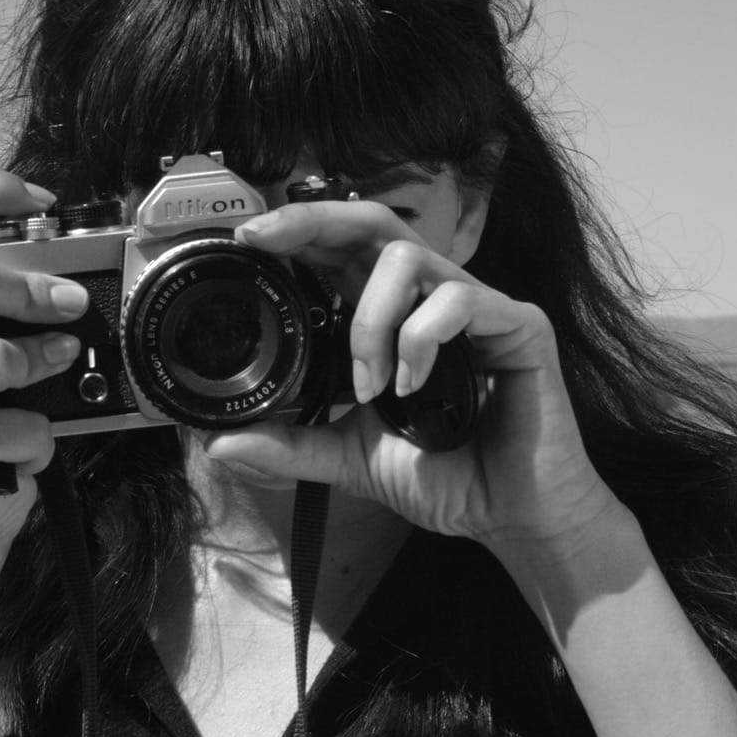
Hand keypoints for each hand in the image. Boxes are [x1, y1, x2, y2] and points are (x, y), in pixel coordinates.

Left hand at [203, 201, 622, 546]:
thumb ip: (289, 445)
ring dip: (370, 320)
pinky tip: (415, 387)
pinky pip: (461, 299)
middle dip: (313, 220)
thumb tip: (218, 444)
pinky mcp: (518, 323)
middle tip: (264, 238)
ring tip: (370, 386)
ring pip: (407, 257)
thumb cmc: (445, 476)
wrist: (510, 517)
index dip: (296, 231)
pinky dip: (422, 339)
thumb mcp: (349, 459)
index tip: (244, 237)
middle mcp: (429, 298)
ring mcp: (475, 305)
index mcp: (390, 316)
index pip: (341, 249)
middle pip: (373, 221)